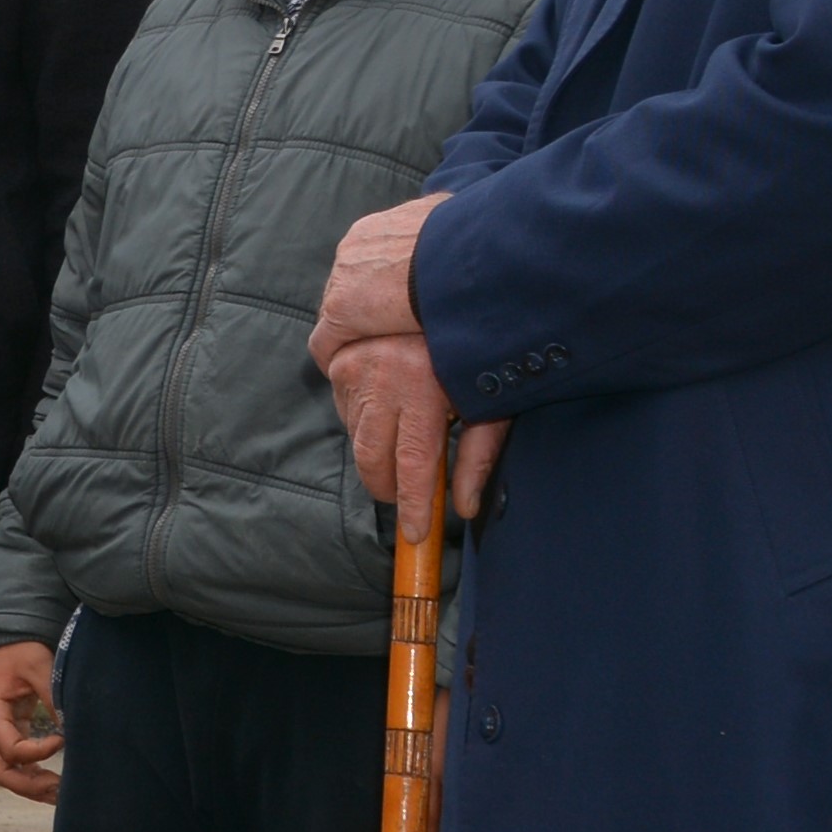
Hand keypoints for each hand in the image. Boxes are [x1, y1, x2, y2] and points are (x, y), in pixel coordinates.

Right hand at [0, 637, 63, 803]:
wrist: (9, 640)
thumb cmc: (21, 650)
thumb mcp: (39, 666)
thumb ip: (53, 696)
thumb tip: (72, 727)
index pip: (10, 749)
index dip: (37, 753)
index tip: (62, 739)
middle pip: (1, 772)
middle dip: (30, 786)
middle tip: (61, 791)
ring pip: (8, 773)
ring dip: (32, 787)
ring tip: (61, 795)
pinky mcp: (9, 733)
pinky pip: (16, 764)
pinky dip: (33, 776)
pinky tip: (53, 782)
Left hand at [310, 190, 442, 373]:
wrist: (457, 258)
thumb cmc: (465, 240)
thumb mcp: (453, 218)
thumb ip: (443, 222)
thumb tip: (456, 221)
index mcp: (375, 229)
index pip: (367, 261)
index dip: (380, 285)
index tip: (396, 302)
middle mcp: (352, 249)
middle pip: (349, 284)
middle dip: (365, 306)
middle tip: (384, 330)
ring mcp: (342, 280)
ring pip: (336, 311)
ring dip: (352, 331)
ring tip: (368, 353)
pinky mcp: (340, 313)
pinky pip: (325, 341)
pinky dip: (333, 355)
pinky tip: (343, 371)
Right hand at [326, 331, 512, 526]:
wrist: (445, 298)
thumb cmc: (478, 351)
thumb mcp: (491, 401)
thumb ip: (478, 455)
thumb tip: (465, 506)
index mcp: (423, 388)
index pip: (413, 463)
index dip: (412, 504)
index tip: (415, 534)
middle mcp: (382, 378)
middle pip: (371, 459)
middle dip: (386, 487)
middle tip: (403, 495)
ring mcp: (356, 368)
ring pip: (356, 437)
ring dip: (377, 452)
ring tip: (404, 439)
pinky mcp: (340, 360)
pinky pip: (345, 410)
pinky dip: (365, 422)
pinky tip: (390, 409)